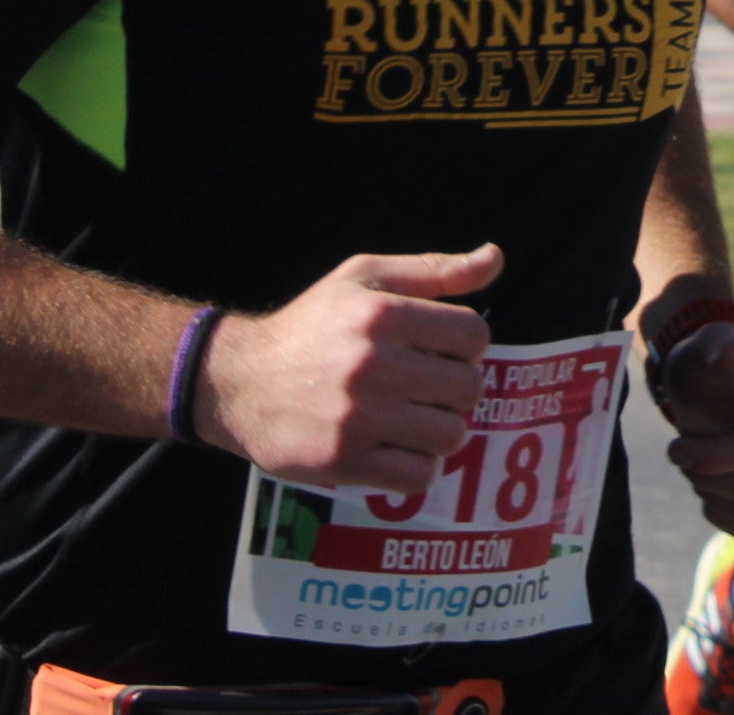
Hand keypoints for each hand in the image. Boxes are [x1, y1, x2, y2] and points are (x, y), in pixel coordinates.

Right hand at [191, 245, 499, 497]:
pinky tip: (396, 447)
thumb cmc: (311, 326)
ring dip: (440, 430)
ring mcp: (358, 417)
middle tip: (428, 388)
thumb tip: (495, 257)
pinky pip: (418, 476)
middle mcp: (372, 365)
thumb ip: (434, 270)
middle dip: (456, 389)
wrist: (239, 381)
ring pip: (450, 436)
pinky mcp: (344, 461)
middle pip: (468, 388)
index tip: (443, 350)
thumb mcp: (363, 280)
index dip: (466, 345)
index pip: (474, 335)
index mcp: (381, 315)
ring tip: (413, 418)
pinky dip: (417, 466)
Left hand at [655, 326, 733, 543]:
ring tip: (695, 466)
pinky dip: (719, 513)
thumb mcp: (708, 347)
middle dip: (707, 476)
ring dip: (710, 493)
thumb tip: (731, 353)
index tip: (674, 447)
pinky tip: (710, 484)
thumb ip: (718, 345)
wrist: (718, 391)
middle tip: (680, 455)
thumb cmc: (712, 367)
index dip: (710, 458)